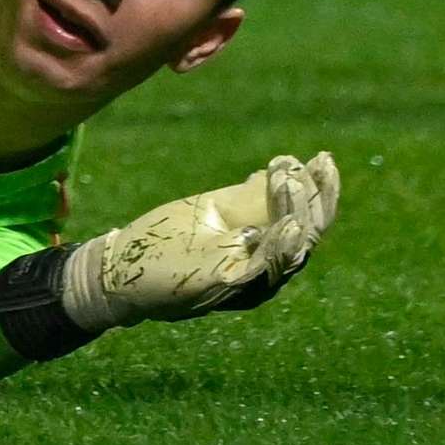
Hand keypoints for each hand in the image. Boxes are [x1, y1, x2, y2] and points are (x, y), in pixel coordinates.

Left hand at [58, 153, 340, 330]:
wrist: (121, 268)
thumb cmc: (167, 239)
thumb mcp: (214, 210)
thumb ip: (249, 197)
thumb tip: (285, 167)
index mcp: (264, 251)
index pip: (308, 222)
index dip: (322, 191)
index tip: (323, 157)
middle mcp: (264, 272)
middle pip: (309, 237)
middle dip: (316, 198)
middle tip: (314, 163)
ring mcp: (247, 282)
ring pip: (292, 252)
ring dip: (298, 212)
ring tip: (293, 179)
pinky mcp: (225, 286)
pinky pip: (263, 269)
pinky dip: (280, 247)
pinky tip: (288, 223)